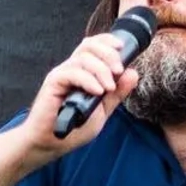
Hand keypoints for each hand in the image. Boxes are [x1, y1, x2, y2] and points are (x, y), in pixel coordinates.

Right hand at [17, 32, 142, 157]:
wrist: (52, 144)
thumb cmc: (74, 128)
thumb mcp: (103, 110)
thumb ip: (117, 93)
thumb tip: (133, 73)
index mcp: (83, 72)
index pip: (94, 46)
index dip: (108, 41)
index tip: (121, 48)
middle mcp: (71, 69)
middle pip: (89, 46)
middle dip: (108, 54)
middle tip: (118, 71)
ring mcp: (62, 75)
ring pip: (83, 58)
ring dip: (101, 70)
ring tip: (107, 88)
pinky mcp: (53, 83)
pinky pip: (72, 73)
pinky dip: (88, 80)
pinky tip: (97, 92)